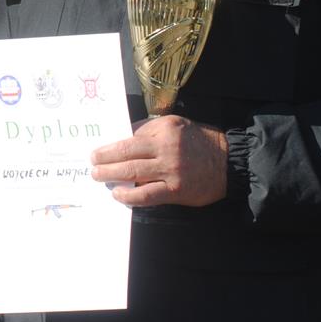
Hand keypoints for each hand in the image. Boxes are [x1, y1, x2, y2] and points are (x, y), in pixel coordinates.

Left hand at [90, 113, 228, 206]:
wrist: (229, 163)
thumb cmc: (200, 142)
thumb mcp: (177, 125)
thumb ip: (151, 130)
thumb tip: (124, 138)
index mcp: (164, 129)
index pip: (131, 135)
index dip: (112, 143)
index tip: (99, 148)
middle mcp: (166, 147)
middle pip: (126, 153)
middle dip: (105, 158)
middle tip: (92, 162)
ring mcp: (170, 170)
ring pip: (133, 172)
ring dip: (111, 175)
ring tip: (98, 176)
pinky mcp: (175, 190)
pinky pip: (147, 194)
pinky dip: (129, 196)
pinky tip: (118, 194)